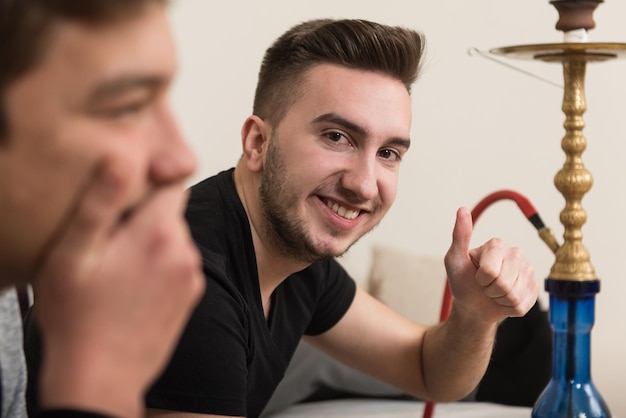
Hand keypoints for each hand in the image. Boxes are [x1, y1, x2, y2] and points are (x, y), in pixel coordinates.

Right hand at [33, 158, 204, 417]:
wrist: (101, 378)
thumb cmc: (79, 319)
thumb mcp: (74, 254)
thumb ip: (101, 203)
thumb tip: (123, 159)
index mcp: (159, 233)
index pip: (173, 181)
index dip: (151, 178)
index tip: (129, 190)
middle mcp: (186, 251)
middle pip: (170, 213)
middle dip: (143, 217)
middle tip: (109, 242)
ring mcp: (192, 276)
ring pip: (173, 240)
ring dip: (151, 244)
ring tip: (117, 270)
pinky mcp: (192, 297)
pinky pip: (178, 265)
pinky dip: (160, 268)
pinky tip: (132, 289)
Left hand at [444, 207, 537, 323]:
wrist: (474, 305)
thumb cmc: (462, 281)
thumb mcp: (454, 259)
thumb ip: (460, 236)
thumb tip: (462, 210)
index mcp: (497, 245)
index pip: (491, 271)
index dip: (481, 279)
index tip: (476, 276)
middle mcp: (515, 253)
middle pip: (504, 284)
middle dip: (490, 290)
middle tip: (485, 286)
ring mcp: (527, 270)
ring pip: (515, 296)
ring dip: (499, 299)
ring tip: (493, 292)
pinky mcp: (534, 287)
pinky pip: (523, 304)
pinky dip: (509, 307)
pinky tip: (504, 299)